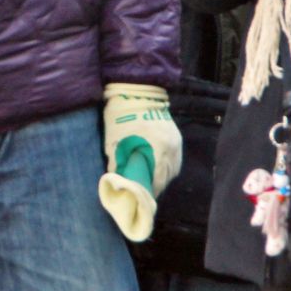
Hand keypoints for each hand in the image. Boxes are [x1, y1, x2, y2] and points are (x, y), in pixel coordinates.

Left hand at [97, 83, 181, 242]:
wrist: (135, 90)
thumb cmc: (121, 116)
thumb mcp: (114, 142)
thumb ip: (118, 164)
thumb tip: (119, 182)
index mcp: (158, 149)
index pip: (157, 181)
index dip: (149, 193)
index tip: (141, 200)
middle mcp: (171, 147)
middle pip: (167, 177)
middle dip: (155, 187)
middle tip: (143, 195)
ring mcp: (176, 141)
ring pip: (172, 169)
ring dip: (161, 178)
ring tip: (149, 184)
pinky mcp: (176, 136)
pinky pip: (174, 159)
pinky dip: (166, 167)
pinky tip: (157, 170)